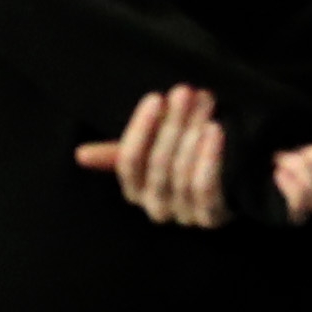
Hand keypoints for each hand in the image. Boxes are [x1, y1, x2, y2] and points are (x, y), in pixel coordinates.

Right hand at [75, 84, 232, 227]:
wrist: (231, 191)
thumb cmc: (183, 163)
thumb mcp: (153, 154)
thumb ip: (121, 151)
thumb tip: (81, 155)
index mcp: (135, 191)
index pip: (128, 162)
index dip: (140, 130)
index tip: (156, 98)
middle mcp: (155, 207)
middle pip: (157, 165)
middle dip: (172, 124)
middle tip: (185, 93)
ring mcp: (183, 216)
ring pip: (181, 175)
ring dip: (193, 136)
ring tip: (204, 106)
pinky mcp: (211, 219)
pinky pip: (205, 190)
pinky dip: (209, 159)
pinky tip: (214, 131)